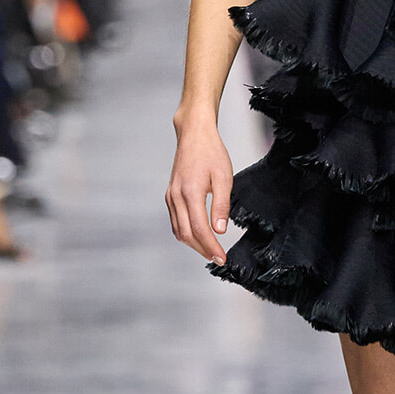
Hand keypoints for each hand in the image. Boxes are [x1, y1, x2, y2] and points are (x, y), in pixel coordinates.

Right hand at [166, 111, 233, 262]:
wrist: (194, 134)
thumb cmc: (211, 152)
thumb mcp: (224, 177)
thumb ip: (222, 205)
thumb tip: (220, 230)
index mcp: (190, 192)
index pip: (199, 229)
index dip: (210, 247)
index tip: (222, 258)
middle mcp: (176, 196)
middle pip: (186, 234)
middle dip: (203, 249)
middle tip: (218, 259)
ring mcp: (170, 196)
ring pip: (179, 230)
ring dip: (194, 243)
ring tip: (210, 250)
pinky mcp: (170, 195)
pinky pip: (175, 221)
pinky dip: (186, 232)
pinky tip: (199, 235)